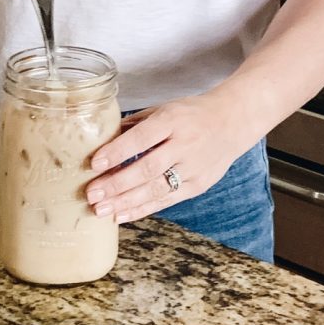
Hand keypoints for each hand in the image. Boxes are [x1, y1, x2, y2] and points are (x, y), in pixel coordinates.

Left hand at [86, 90, 253, 224]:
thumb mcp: (164, 109)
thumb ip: (135, 125)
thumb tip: (101, 141)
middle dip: (116, 184)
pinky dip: (142, 209)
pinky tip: (121, 215)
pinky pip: (166, 200)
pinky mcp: (198, 185)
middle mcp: (185, 145)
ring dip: (125, 202)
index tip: (94, 164)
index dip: (117, 152)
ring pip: (156, 189)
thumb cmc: (190, 114)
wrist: (232, 122)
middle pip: (147, 169)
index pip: (141, 138)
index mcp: (173, 120)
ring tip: (100, 210)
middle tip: (91, 194)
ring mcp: (193, 168)